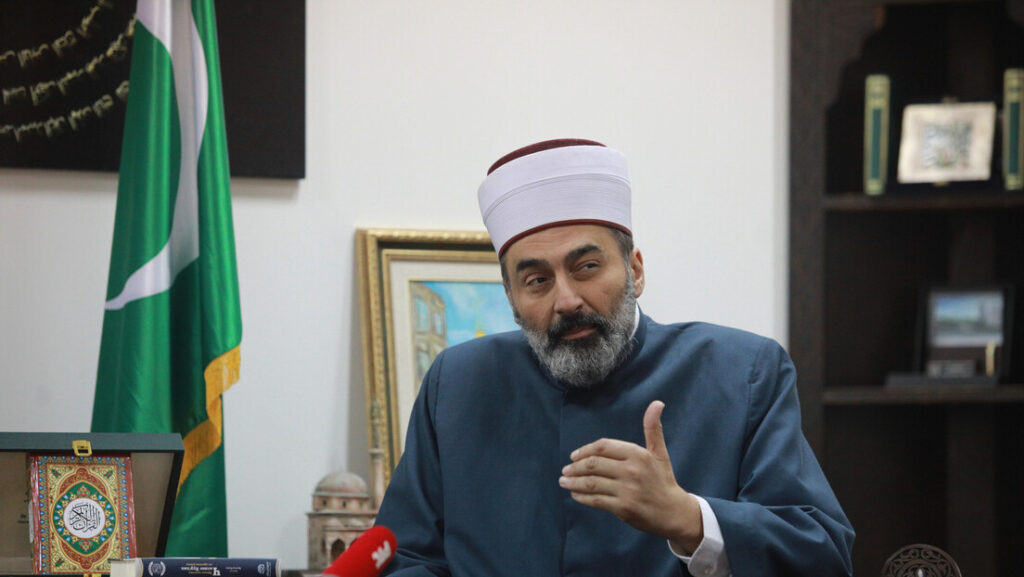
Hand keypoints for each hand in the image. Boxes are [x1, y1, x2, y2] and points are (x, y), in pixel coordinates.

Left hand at [559, 400, 703, 553]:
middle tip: (565, 470)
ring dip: (573, 482)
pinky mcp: (623, 508)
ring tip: (563, 481)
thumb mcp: (659, 453)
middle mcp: (631, 471)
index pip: (603, 447)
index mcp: (637, 454)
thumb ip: (653, 428)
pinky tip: (575, 494)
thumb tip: (657, 403)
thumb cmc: (663, 480)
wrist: (674, 513)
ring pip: (591, 483)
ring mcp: (627, 490)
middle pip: (594, 464)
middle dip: (575, 467)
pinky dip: (581, 497)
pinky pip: (596, 500)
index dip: (585, 450)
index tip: (573, 456)